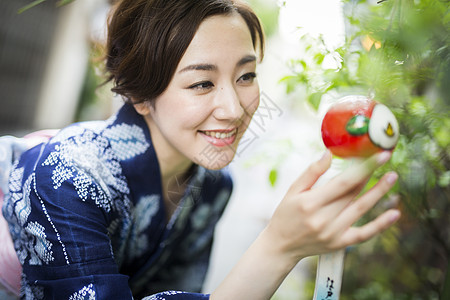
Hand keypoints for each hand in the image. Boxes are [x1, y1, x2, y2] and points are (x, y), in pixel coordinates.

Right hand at [263, 150, 399, 261]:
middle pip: (354, 193)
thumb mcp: (292, 190)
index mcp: (310, 202)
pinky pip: (364, 234)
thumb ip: (311, 172)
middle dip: (371, 175)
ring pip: (361, 209)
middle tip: (386, 159)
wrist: (281, 245)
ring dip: (379, 192)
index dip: (363, 168)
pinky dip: (381, 224)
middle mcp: (323, 219)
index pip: (343, 182)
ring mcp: (333, 233)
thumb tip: (329, 153)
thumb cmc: (286, 214)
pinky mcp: (339, 244)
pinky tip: (394, 213)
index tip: (378, 155)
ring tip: (392, 178)